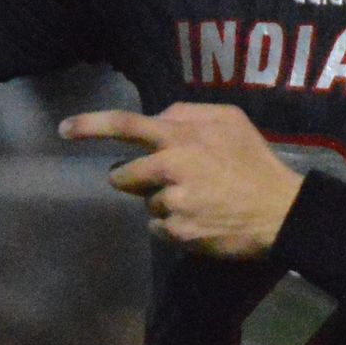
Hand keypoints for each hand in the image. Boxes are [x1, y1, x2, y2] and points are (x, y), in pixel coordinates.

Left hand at [60, 102, 303, 260]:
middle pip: (123, 175)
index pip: (126, 125)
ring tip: (199, 201)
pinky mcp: (179, 233)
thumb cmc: (256, 162)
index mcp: (180, 137)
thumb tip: (157, 115)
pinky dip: (174, 226)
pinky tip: (202, 220)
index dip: (91, 125)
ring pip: (146, 203)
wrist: (282, 212)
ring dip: (163, 202)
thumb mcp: (230, 120)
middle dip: (132, 179)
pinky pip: (159, 229)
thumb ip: (188, 112)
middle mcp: (171, 168)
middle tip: (165, 181)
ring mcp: (173, 203)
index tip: (63, 129)